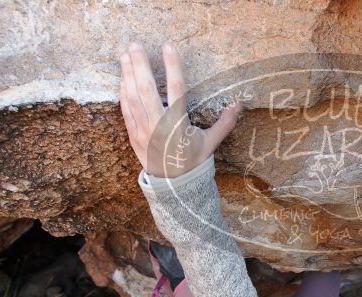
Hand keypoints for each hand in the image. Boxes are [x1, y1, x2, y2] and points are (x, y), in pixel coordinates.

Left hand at [118, 42, 241, 178]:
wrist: (173, 186)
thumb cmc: (193, 161)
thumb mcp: (210, 143)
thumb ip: (224, 123)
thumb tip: (239, 105)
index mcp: (179, 123)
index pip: (177, 88)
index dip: (173, 66)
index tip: (169, 46)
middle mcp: (159, 124)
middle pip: (147, 89)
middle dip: (140, 65)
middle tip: (135, 45)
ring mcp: (143, 130)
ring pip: (132, 97)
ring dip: (128, 75)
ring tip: (125, 56)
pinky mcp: (133, 135)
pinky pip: (126, 110)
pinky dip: (123, 94)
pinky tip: (123, 79)